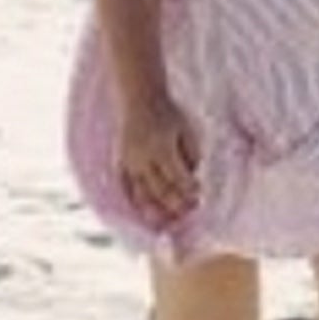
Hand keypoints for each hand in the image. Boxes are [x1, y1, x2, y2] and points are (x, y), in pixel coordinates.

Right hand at [116, 100, 201, 234]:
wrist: (138, 97)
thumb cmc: (167, 112)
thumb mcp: (185, 128)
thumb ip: (191, 152)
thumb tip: (194, 174)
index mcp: (162, 148)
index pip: (178, 178)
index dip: (189, 191)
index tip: (199, 198)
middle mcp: (143, 159)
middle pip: (160, 190)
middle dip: (176, 205)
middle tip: (188, 212)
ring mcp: (129, 162)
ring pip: (142, 194)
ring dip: (155, 210)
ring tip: (167, 222)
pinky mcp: (119, 163)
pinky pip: (125, 188)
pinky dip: (135, 202)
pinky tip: (143, 213)